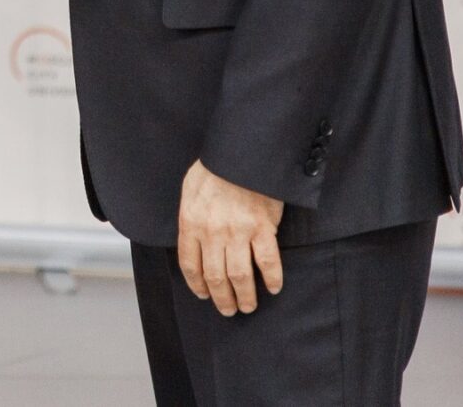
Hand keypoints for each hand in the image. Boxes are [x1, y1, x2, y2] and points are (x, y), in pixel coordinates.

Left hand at [176, 159, 284, 316]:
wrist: (241, 153)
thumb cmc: (214, 168)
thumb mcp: (190, 189)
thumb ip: (190, 215)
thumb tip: (191, 237)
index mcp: (191, 222)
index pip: (190, 265)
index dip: (197, 285)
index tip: (204, 294)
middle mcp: (212, 232)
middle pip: (215, 276)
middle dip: (221, 298)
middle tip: (228, 310)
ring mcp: (238, 232)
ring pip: (239, 276)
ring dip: (244, 296)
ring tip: (248, 306)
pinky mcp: (262, 228)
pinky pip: (267, 262)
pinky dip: (271, 279)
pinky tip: (273, 288)